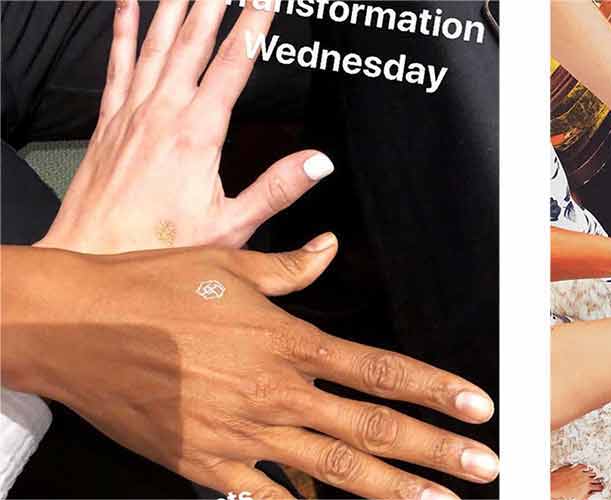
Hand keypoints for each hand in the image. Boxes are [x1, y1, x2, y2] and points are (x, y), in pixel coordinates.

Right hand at [0, 239, 497, 498]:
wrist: (74, 328)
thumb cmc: (148, 289)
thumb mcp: (227, 263)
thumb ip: (289, 268)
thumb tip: (329, 249)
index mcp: (288, 342)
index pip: (381, 370)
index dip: (436, 390)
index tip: (478, 406)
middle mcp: (275, 392)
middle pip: (372, 428)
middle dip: (435, 450)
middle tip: (485, 466)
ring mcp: (242, 434)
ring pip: (334, 469)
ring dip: (393, 490)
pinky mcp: (207, 465)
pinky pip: (267, 498)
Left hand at [36, 0, 326, 254]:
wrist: (91, 258)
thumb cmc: (156, 248)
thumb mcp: (231, 227)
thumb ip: (277, 189)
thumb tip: (318, 164)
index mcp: (197, 135)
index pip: (233, 65)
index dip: (252, 26)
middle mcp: (161, 114)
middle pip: (193, 42)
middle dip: (214, 3)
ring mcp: (132, 113)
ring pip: (157, 45)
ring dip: (174, 7)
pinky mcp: (109, 121)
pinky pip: (117, 64)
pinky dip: (123, 31)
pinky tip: (128, 7)